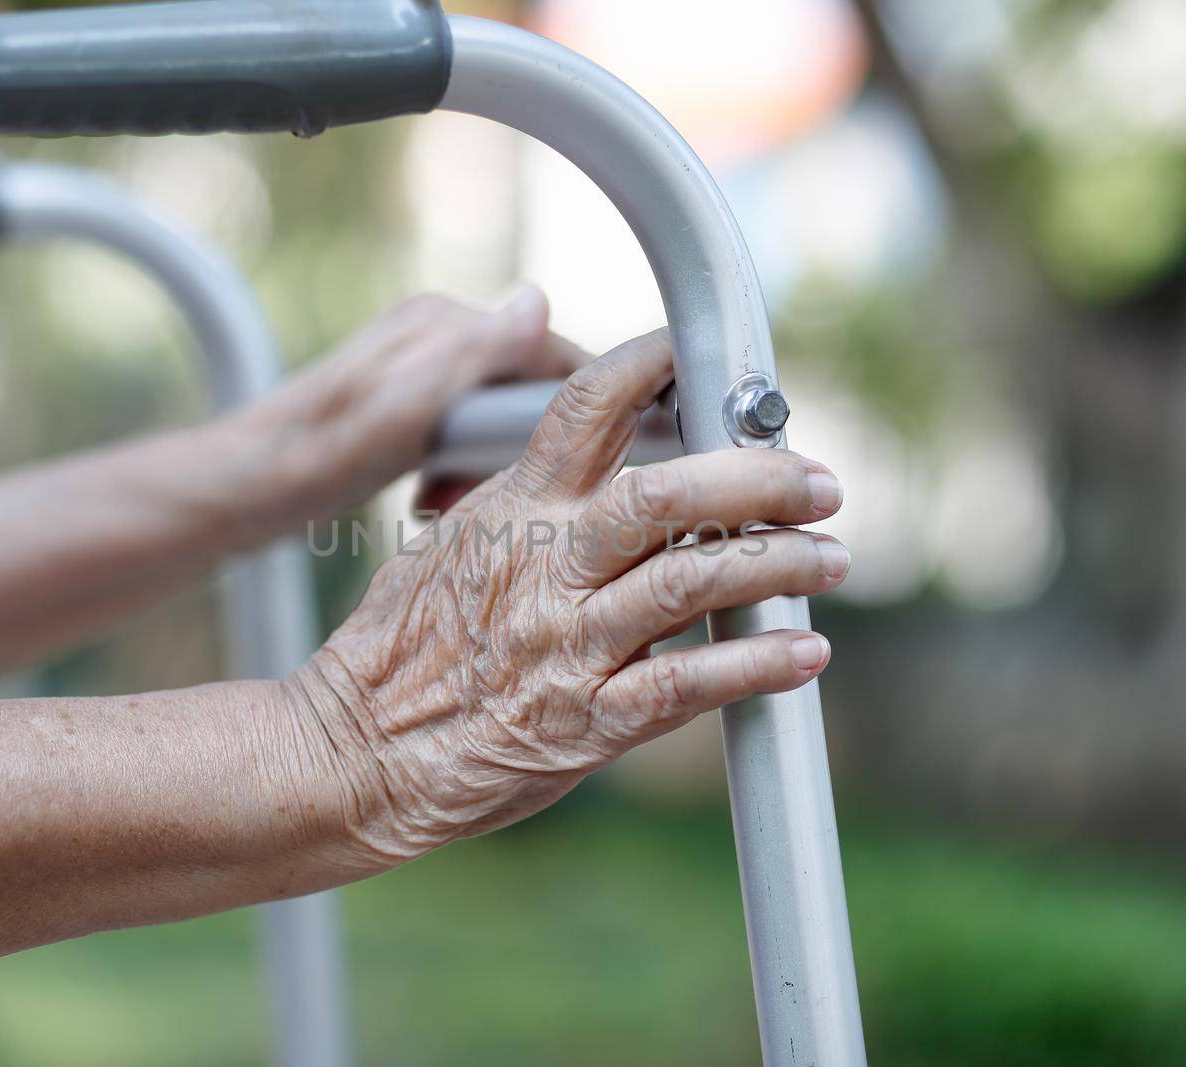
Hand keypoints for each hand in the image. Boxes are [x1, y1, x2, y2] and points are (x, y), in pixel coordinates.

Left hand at [207, 285, 589, 541]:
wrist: (247, 490)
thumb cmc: (320, 453)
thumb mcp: (409, 401)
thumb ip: (479, 348)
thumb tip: (538, 302)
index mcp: (443, 321)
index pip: (549, 349)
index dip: (577, 402)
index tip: (591, 456)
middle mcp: (433, 336)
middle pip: (525, 388)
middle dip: (522, 444)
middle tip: (492, 489)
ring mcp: (418, 372)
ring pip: (496, 421)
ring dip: (488, 466)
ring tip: (449, 498)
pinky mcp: (402, 410)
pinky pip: (464, 441)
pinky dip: (458, 474)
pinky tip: (428, 497)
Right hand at [282, 328, 848, 875]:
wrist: (354, 755)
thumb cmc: (396, 650)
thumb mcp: (447, 548)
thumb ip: (518, 504)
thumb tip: (578, 464)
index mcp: (511, 512)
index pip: (587, 409)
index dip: (654, 367)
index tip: (709, 359)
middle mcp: (546, 568)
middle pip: (669, 493)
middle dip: (761, 479)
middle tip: (820, 483)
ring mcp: (567, 644)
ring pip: (695, 580)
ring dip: (780, 565)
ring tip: (831, 559)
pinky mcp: (586, 722)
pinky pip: (688, 684)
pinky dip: (757, 666)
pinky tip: (804, 654)